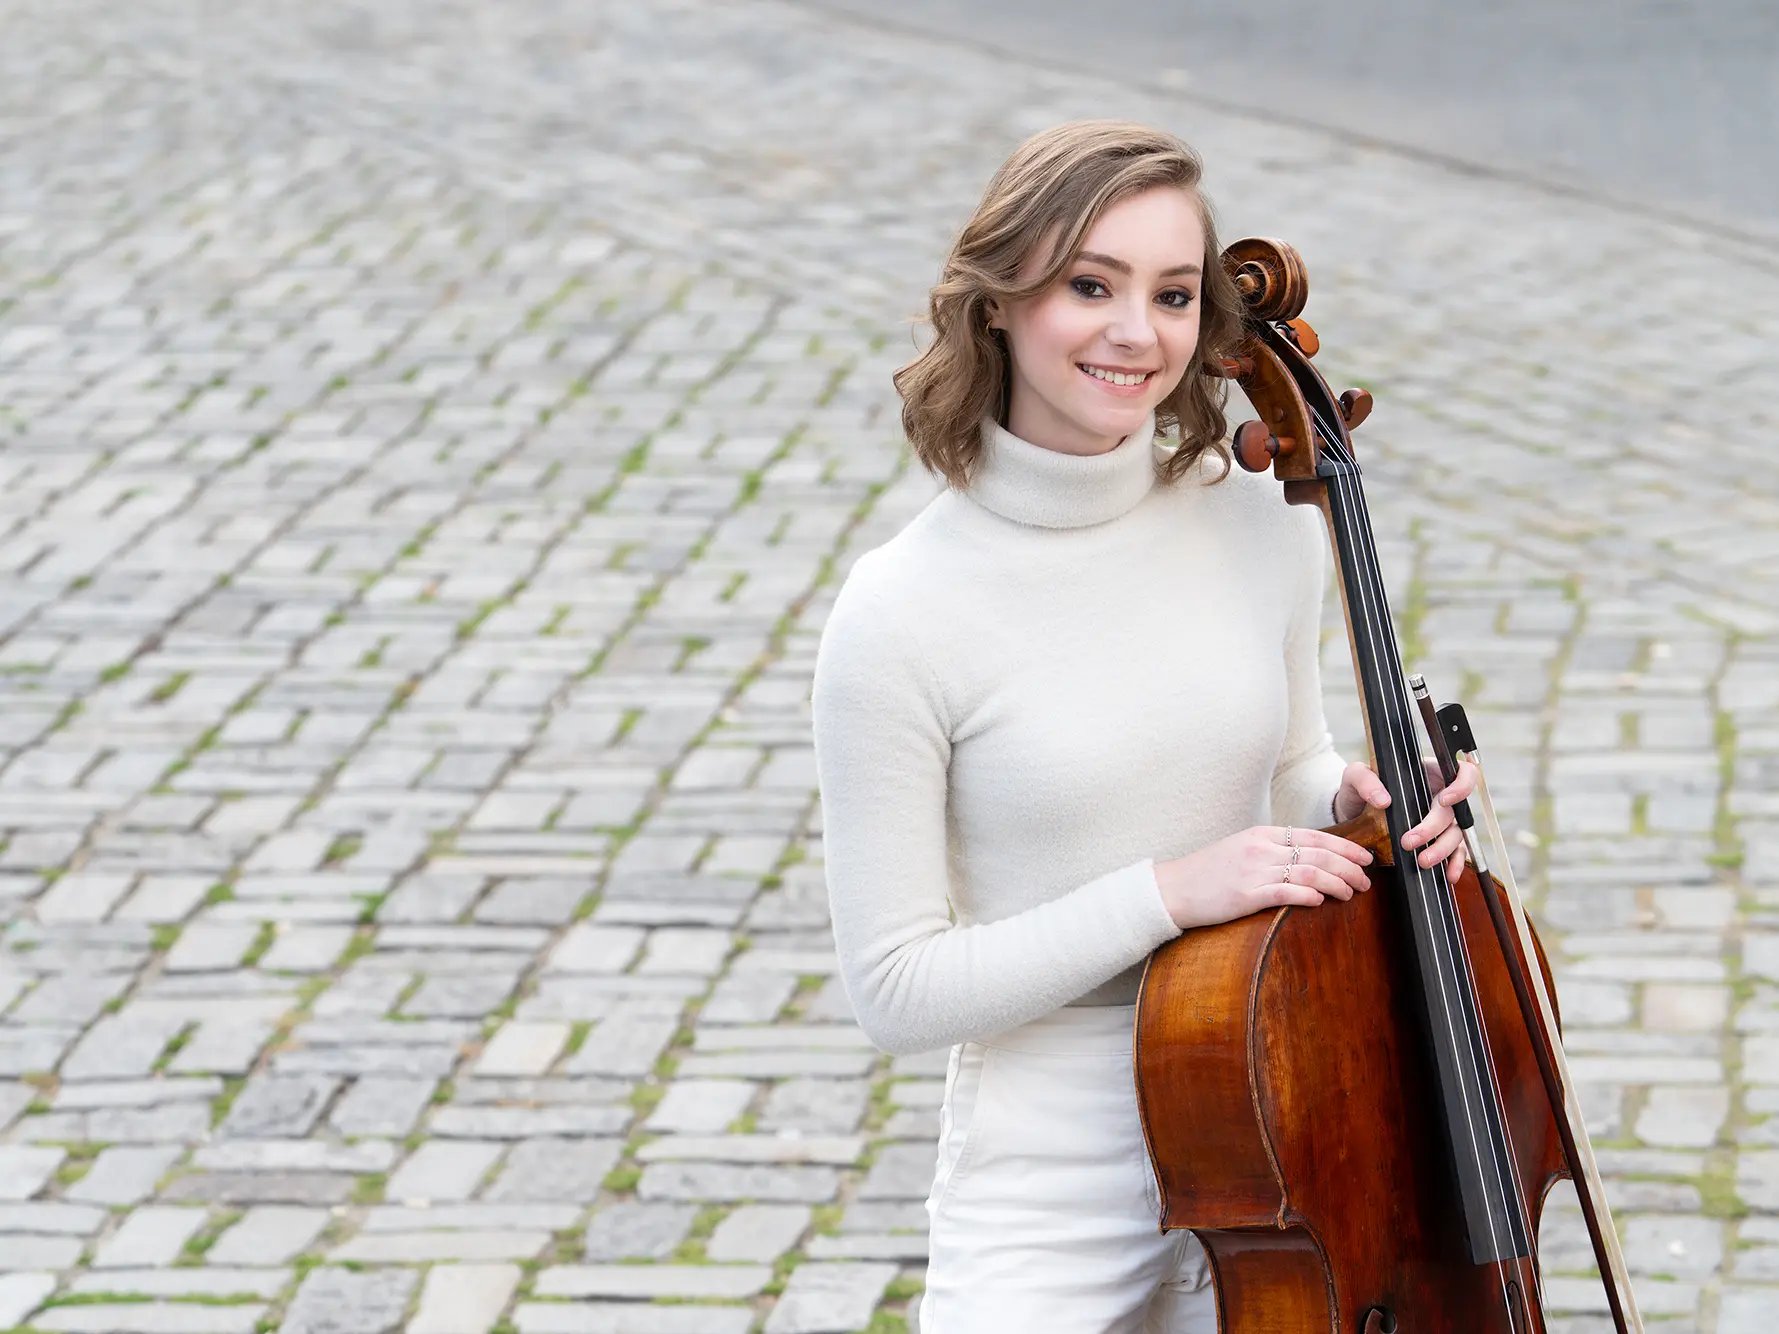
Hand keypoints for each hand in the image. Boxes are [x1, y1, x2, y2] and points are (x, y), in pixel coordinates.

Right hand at [1153, 824, 1374, 930]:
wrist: (1172, 888)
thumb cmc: (1206, 873)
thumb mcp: (1240, 850)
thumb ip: (1271, 851)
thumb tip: (1305, 860)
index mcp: (1262, 835)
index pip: (1314, 836)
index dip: (1344, 846)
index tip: (1364, 856)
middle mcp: (1261, 848)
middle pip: (1318, 854)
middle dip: (1349, 867)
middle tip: (1366, 880)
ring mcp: (1254, 871)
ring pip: (1309, 872)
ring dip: (1337, 883)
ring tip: (1352, 893)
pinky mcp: (1246, 895)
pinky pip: (1286, 892)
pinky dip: (1309, 895)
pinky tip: (1322, 901)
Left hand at [1332, 758, 1475, 881]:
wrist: (1351, 816)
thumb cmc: (1358, 790)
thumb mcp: (1355, 776)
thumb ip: (1365, 780)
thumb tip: (1383, 800)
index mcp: (1427, 773)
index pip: (1460, 772)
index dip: (1461, 785)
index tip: (1443, 800)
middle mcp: (1438, 795)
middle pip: (1452, 811)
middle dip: (1433, 828)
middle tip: (1409, 841)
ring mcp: (1440, 819)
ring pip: (1455, 833)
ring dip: (1442, 849)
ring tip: (1422, 861)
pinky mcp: (1437, 839)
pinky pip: (1455, 852)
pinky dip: (1455, 863)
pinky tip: (1448, 874)